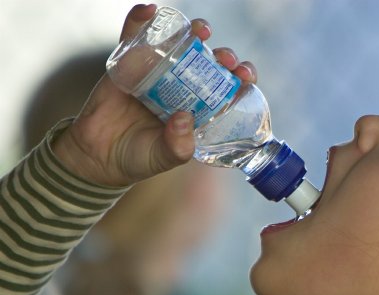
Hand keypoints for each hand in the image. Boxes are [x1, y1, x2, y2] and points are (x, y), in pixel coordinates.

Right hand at [52, 4, 257, 186]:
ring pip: (179, 45)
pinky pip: (133, 37)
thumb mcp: (164, 157)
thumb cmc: (139, 158)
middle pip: (209, 63)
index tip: (244, 75)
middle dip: (222, 56)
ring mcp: (156, 73)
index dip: (239, 78)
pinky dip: (140, 20)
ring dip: (193, 32)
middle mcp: (182, 87)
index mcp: (198, 108)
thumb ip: (177, 145)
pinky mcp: (128, 64)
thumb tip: (185, 117)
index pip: (226, 89)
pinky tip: (149, 11)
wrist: (97, 156)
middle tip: (225, 58)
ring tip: (201, 30)